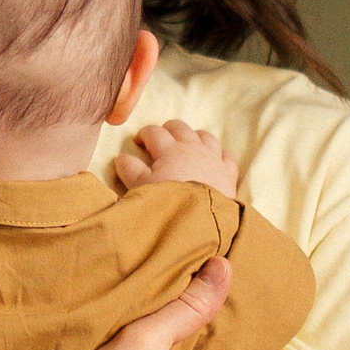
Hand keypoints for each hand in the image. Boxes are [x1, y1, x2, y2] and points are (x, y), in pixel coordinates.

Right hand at [114, 120, 238, 197]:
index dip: (144, 134)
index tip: (138, 142)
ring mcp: (213, 159)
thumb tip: (122, 157)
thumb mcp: (141, 188)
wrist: (201, 221)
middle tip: (161, 138)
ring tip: (188, 143)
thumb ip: (130, 170)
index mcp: (170, 150)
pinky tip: (216, 159)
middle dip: (168, 129)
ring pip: (205, 137)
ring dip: (194, 136)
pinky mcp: (228, 174)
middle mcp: (193, 149)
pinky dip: (219, 155)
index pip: (154, 133)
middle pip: (180, 128)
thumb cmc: (167, 203)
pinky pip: (226, 156)